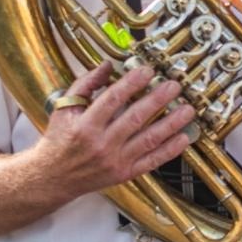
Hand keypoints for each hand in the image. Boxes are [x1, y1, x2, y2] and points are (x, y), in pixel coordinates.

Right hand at [34, 63, 198, 195]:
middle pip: (135, 118)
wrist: (53, 176)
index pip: (113, 100)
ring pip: (149, 139)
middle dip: (158, 99)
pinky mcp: (125, 173)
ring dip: (171, 123)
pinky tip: (184, 138)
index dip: (132, 83)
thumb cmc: (60, 138)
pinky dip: (170, 150)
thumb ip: (86, 84)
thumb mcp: (64, 108)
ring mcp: (115, 160)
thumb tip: (108, 65)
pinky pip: (152, 161)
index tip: (148, 71)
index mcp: (86, 125)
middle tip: (174, 85)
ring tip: (187, 109)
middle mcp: (102, 144)